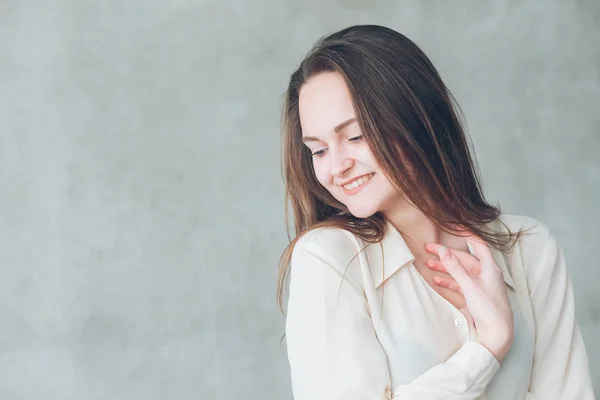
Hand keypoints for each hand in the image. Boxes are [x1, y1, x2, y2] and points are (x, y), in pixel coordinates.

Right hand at [425, 239, 513, 361]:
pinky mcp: (473, 297)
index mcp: (489, 268)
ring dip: (445, 268)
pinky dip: (448, 281)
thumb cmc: (489, 309)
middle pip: (464, 259)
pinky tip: (437, 280)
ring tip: (428, 264)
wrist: (496, 334)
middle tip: (428, 249)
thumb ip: (455, 267)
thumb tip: (443, 250)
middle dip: (446, 254)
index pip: (477, 244)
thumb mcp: (470, 285)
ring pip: (459, 272)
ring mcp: (479, 286)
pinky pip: (458, 285)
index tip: (452, 226)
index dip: (466, 234)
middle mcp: (485, 274)